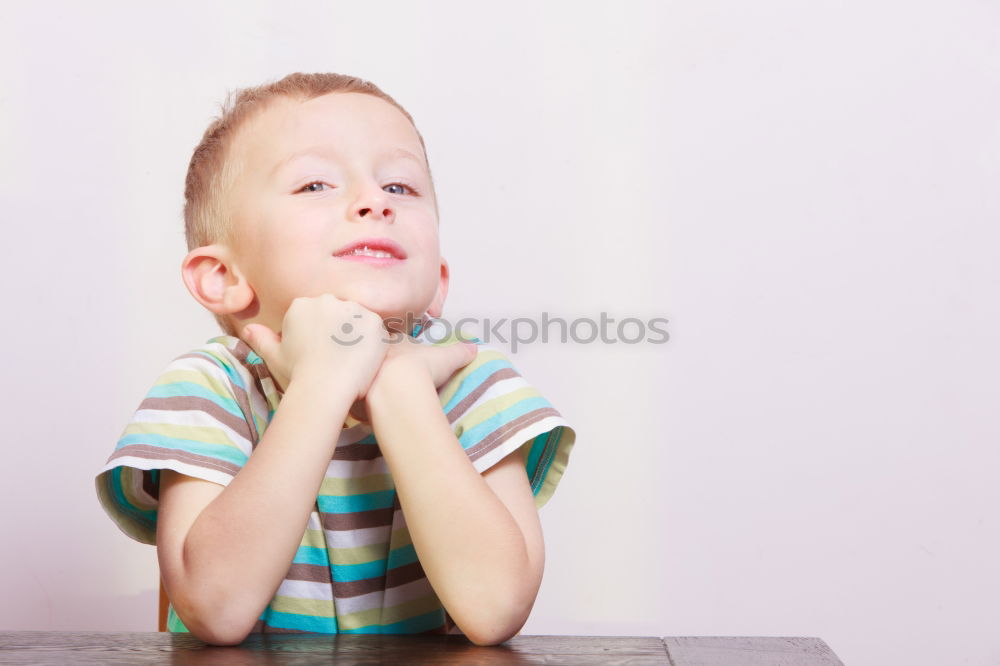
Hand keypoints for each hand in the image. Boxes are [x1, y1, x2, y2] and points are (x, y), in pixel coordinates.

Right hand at [241, 294, 388, 400]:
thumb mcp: (275, 355)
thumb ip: (262, 339)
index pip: (316, 312)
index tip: (321, 350)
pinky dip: (373, 341)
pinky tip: (366, 358)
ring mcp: (352, 308)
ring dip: (357, 333)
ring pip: (358, 318)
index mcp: (302, 305)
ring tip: (353, 358)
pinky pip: (376, 328)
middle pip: (338, 311)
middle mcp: (327, 300)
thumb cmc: (298, 372)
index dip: (321, 332)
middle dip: (339, 329)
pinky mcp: (374, 320)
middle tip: (339, 355)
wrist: (325, 386)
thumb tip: (247, 330)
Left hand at [354, 331, 477, 422]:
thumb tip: (474, 348)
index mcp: (391, 343)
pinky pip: (357, 400)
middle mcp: (373, 357)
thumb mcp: (446, 358)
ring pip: (362, 377)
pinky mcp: (357, 397)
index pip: (388, 339)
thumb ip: (459, 351)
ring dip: (368, 384)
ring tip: (378, 394)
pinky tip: (373, 411)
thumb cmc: (423, 367)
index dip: (393, 345)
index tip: (400, 355)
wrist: (399, 388)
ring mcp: (363, 376)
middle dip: (376, 364)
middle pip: (372, 358)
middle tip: (386, 374)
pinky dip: (363, 405)